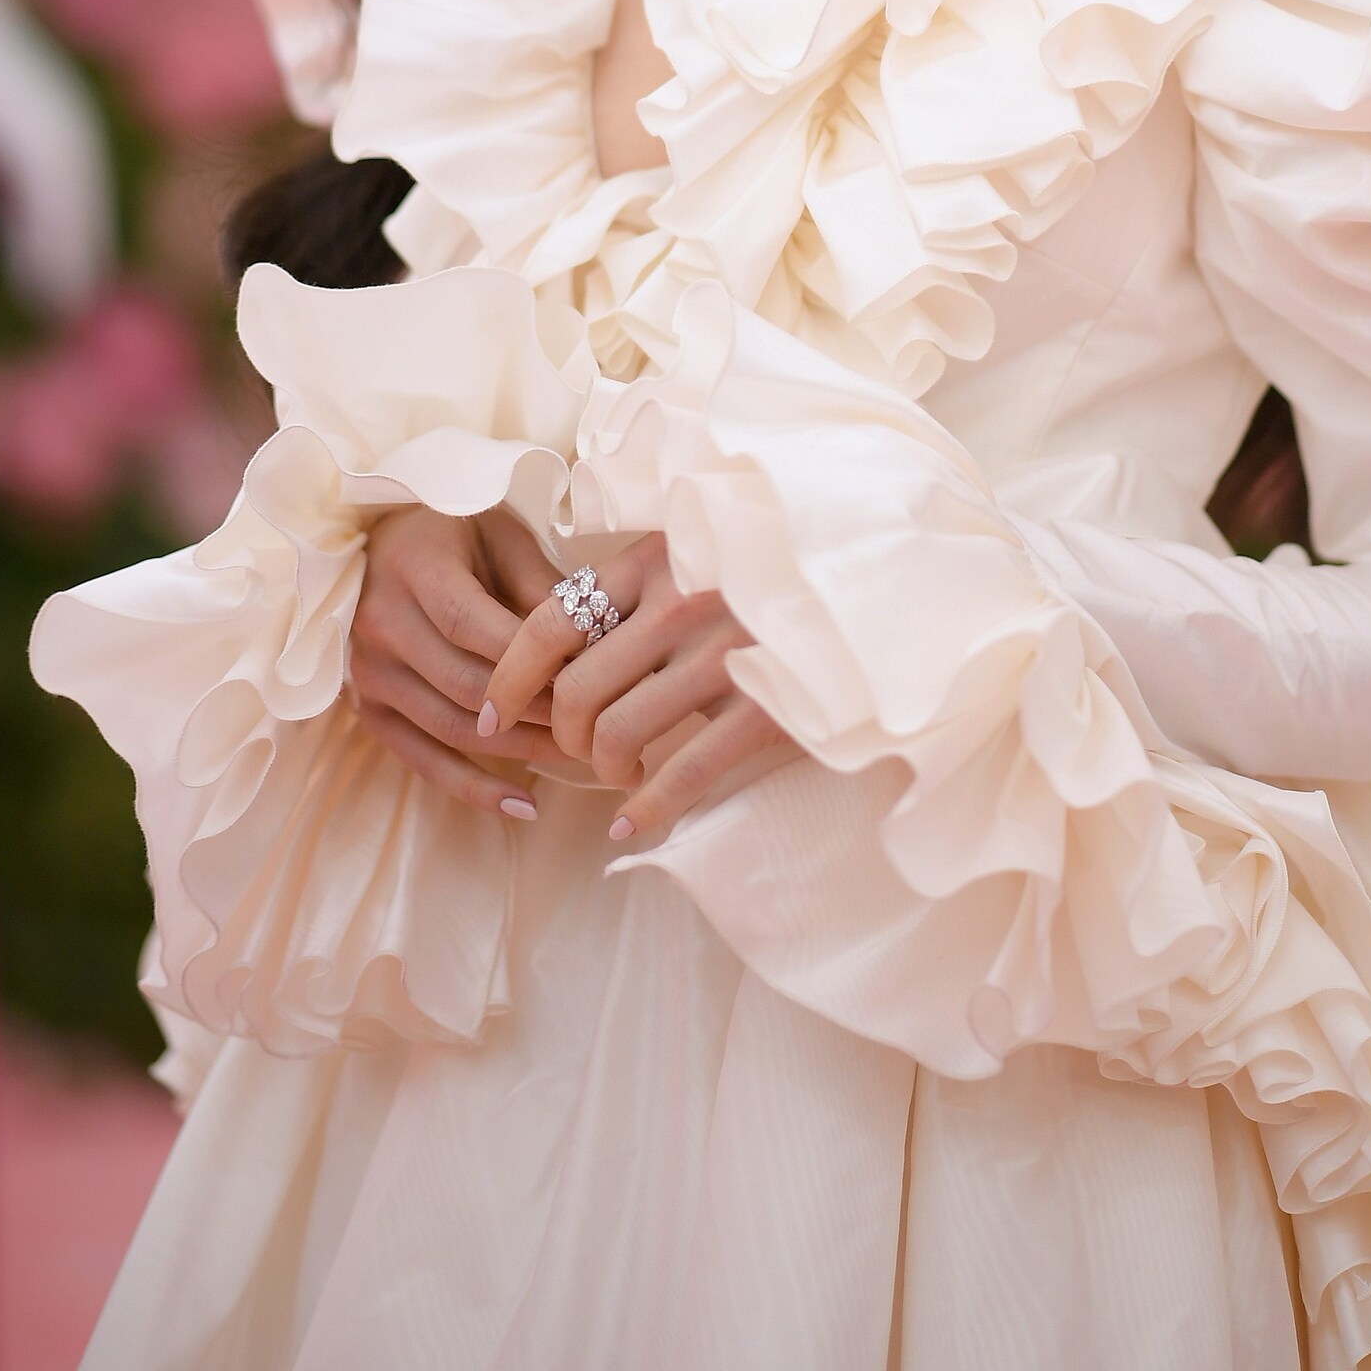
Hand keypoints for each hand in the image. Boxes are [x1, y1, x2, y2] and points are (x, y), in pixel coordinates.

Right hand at [350, 505, 584, 817]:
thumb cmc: (457, 531)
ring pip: (450, 727)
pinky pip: (422, 759)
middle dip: (538, 709)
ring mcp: (368, 672)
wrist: (386, 541)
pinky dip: (473, 787)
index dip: (532, 660)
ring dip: (520, 750)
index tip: (591, 678)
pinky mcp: (368, 708)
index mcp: (414, 569)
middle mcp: (380, 624)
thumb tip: (599, 640)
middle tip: (600, 724)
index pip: (472, 626)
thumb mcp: (502, 535)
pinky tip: (525, 804)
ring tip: (582, 760)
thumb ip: (540, 586)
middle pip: (465, 684)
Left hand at [480, 534, 797, 844]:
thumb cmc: (775, 568)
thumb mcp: (703, 548)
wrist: (880, 582)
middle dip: (562, 735)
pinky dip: (647, 806)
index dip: (509, 676)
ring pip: (620, 733)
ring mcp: (727, 654)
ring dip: (605, 768)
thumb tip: (557, 637)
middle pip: (577, 690)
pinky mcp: (768, 706)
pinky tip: (630, 822)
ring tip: (620, 772)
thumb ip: (642, 580)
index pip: (550, 620)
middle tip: (578, 747)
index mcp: (660, 556)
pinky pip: (685, 771)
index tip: (490, 710)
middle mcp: (685, 602)